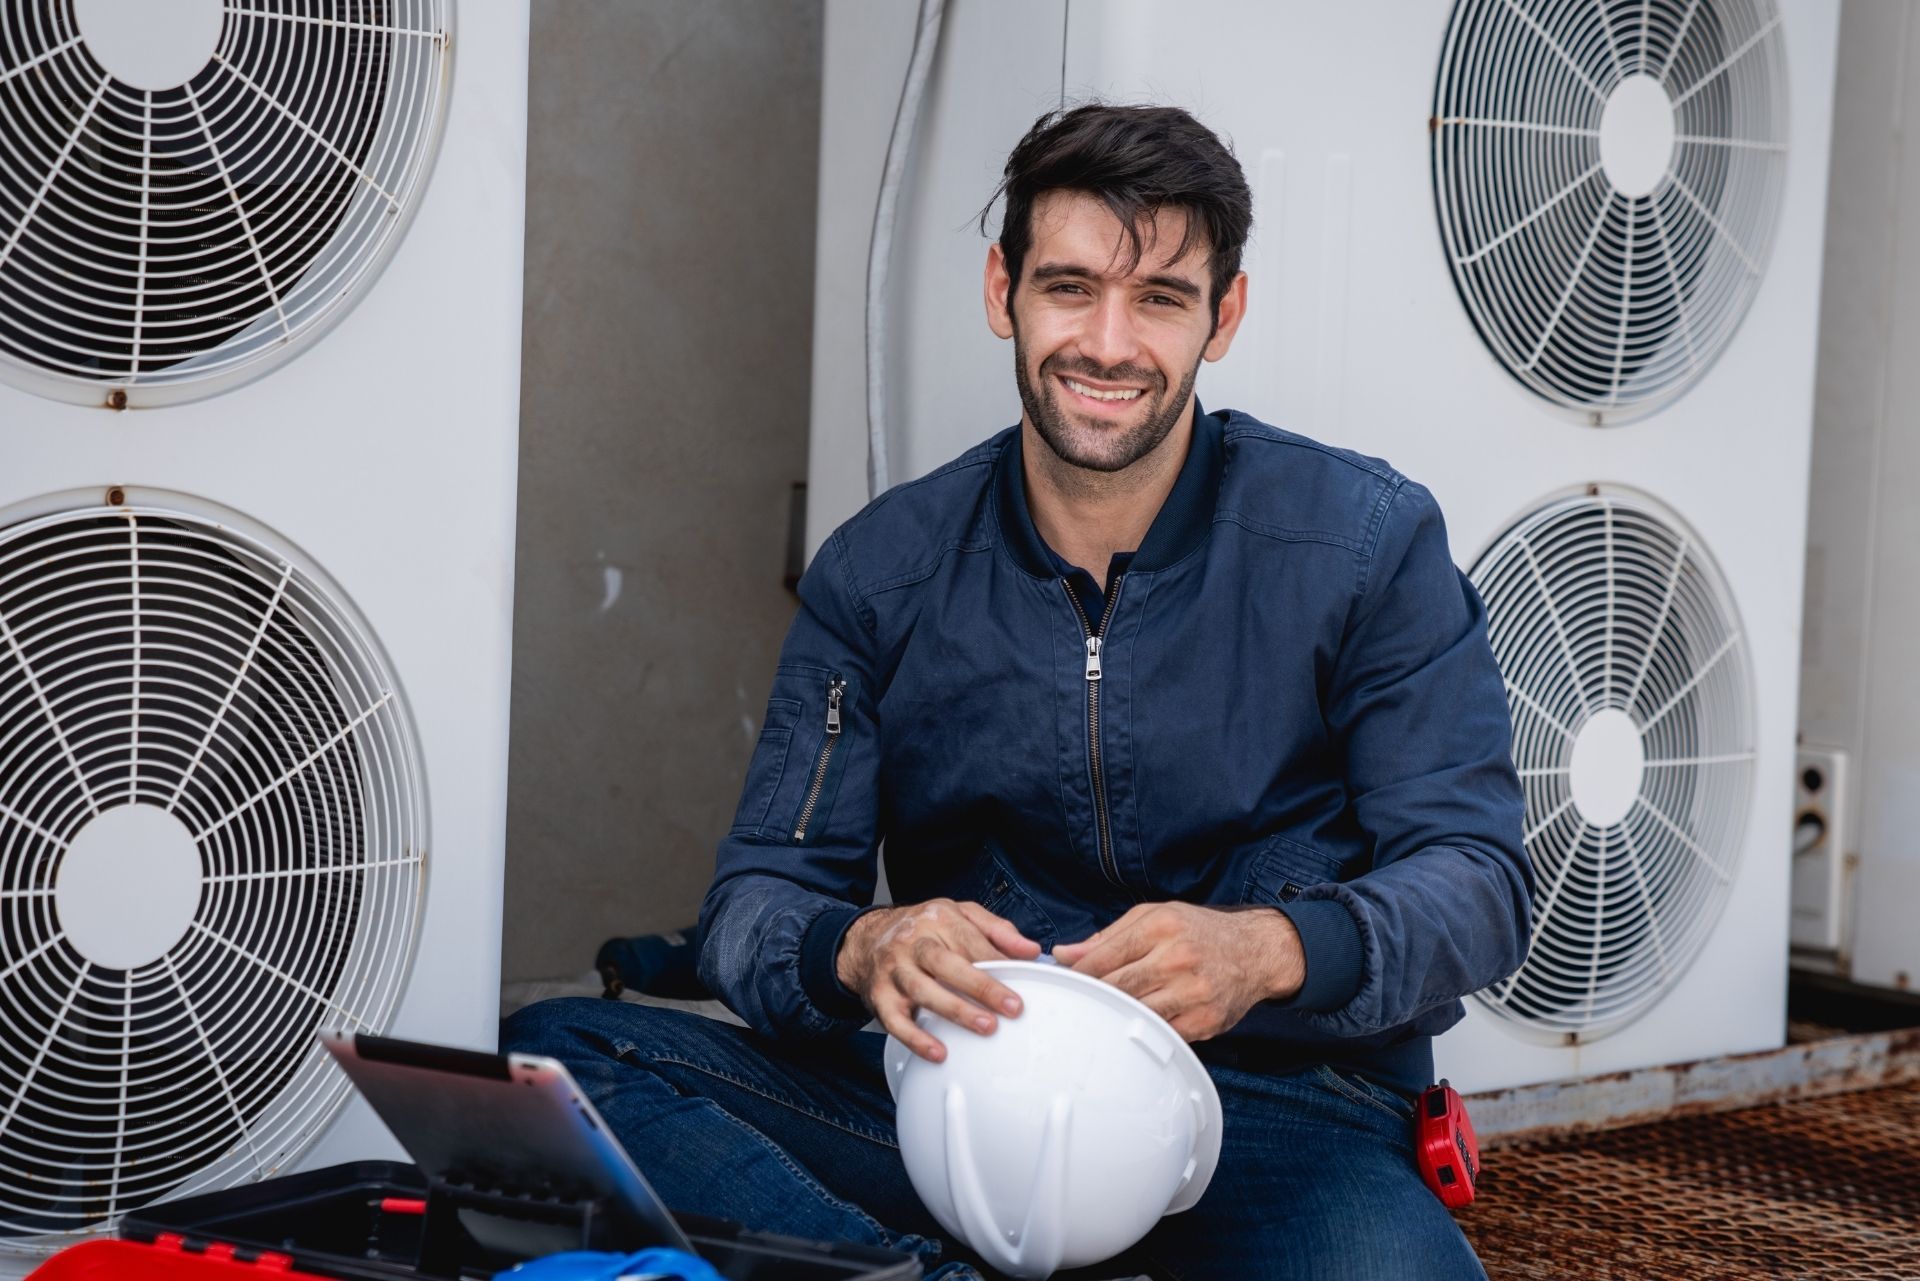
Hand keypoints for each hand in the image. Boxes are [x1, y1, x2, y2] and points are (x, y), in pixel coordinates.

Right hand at [835, 900, 1041, 1061]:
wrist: (866, 939)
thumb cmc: (922, 929)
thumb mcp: (959, 914)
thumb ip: (997, 929)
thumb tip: (1030, 950)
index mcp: (937, 920)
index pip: (970, 940)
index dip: (998, 960)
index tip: (1025, 977)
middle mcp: (912, 943)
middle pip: (946, 963)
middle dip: (981, 986)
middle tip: (1011, 1007)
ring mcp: (894, 970)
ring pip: (923, 991)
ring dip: (955, 1011)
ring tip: (985, 1027)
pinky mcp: (879, 997)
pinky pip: (895, 1021)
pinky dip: (915, 1038)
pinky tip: (937, 1052)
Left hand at [1052, 902, 1304, 1040]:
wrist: (1256, 951)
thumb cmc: (1199, 932)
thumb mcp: (1155, 917)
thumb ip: (1108, 936)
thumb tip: (1066, 954)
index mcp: (1162, 927)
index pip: (1105, 956)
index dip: (1079, 973)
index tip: (1066, 981)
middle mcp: (1178, 958)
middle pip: (1117, 987)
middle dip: (1094, 996)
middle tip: (1077, 1002)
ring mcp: (1194, 992)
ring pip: (1136, 1013)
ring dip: (1116, 1016)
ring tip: (1102, 1015)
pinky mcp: (1205, 1020)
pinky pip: (1162, 1034)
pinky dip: (1146, 1031)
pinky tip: (1136, 1025)